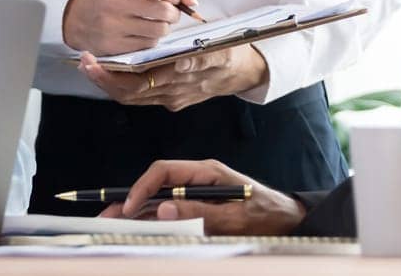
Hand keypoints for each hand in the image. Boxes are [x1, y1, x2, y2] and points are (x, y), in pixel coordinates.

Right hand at [61, 0, 198, 54]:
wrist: (82, 19)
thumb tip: (193, 1)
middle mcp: (113, 2)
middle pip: (162, 9)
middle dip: (174, 12)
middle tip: (169, 12)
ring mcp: (113, 26)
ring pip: (159, 29)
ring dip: (165, 26)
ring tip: (156, 22)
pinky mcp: (115, 45)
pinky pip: (149, 44)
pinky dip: (152, 38)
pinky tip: (143, 32)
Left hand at [78, 45, 269, 110]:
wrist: (244, 72)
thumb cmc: (230, 53)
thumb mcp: (223, 49)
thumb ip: (202, 58)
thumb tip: (182, 62)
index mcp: (182, 80)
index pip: (138, 83)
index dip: (112, 76)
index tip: (94, 62)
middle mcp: (172, 93)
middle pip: (128, 93)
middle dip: (102, 79)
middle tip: (83, 61)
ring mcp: (170, 98)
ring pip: (131, 96)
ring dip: (108, 82)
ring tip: (88, 64)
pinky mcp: (170, 98)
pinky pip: (140, 95)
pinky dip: (121, 84)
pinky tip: (108, 69)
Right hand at [97, 159, 305, 234]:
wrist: (293, 220)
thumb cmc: (268, 214)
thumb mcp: (235, 215)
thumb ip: (199, 212)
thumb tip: (164, 209)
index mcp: (206, 172)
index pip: (163, 172)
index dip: (142, 188)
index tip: (129, 207)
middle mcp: (199, 179)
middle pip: (157, 186)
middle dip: (131, 200)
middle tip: (107, 215)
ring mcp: (200, 193)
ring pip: (162, 200)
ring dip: (140, 211)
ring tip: (116, 222)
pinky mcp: (204, 207)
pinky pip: (175, 211)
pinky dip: (157, 219)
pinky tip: (142, 227)